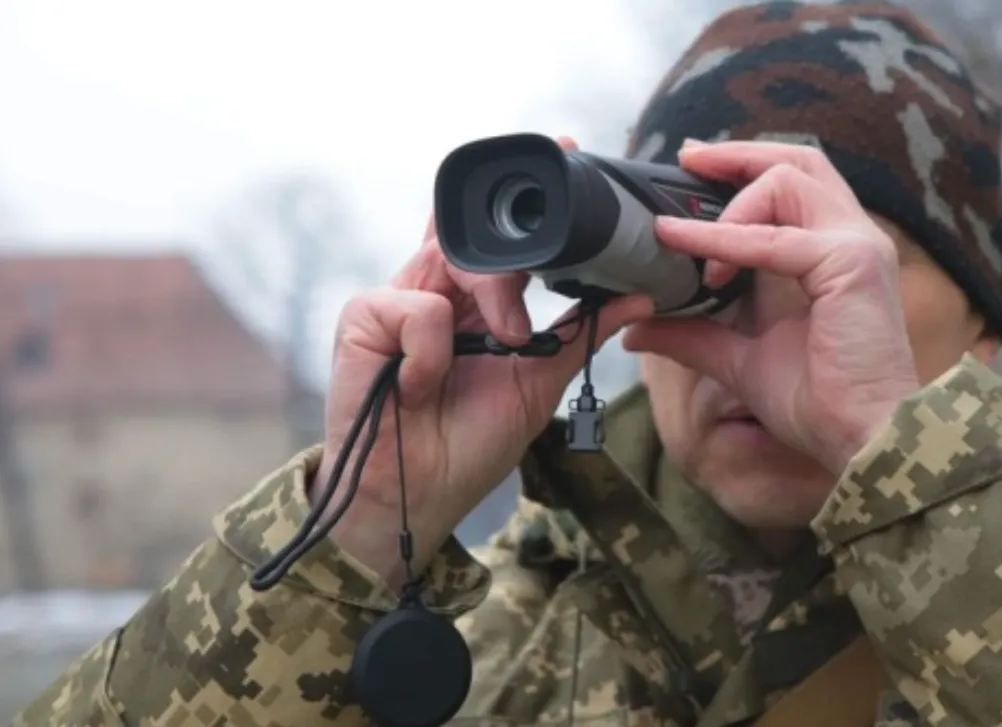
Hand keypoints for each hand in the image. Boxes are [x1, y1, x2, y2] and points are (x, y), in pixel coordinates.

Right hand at [317, 138, 653, 585]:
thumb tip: (639, 296)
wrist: (420, 495)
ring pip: (452, 260)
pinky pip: (418, 308)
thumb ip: (581, 332)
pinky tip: (421, 387)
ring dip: (486, 311)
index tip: (573, 148)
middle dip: (512, 269)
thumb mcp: (540, 381)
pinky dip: (431, 354)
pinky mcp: (362, 318)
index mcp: (470, 299)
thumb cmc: (468, 442)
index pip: (493, 229)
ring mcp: (394, 300)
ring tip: (480, 360)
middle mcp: (432, 289)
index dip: (525, 192)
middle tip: (514, 332)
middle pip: (477, 235)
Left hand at [622, 140, 920, 474]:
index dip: (743, 168)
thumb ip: (693, 336)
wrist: (862, 440)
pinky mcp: (850, 263)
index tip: (690, 168)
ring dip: (730, 203)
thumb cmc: (819, 403)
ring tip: (687, 242)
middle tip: (686, 158)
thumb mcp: (740, 359)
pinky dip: (722, 237)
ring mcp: (857, 245)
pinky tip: (683, 242)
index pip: (795, 184)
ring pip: (789, 180)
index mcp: (836, 252)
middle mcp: (854, 237)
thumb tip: (636, 328)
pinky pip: (774, 237)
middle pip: (800, 161)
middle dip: (738, 154)